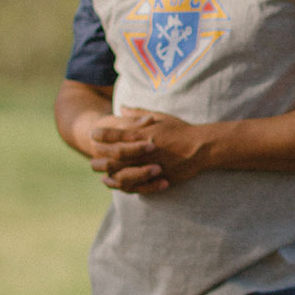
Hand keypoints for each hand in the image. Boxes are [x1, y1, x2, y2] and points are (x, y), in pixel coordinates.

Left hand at [89, 108, 211, 192]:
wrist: (202, 147)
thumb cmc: (182, 130)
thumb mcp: (161, 117)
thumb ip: (139, 114)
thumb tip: (122, 107)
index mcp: (144, 133)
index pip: (115, 134)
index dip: (101, 135)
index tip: (93, 134)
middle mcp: (144, 150)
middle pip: (113, 156)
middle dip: (100, 157)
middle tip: (92, 158)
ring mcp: (150, 166)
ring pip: (121, 173)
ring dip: (107, 174)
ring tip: (101, 174)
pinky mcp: (156, 178)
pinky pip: (135, 186)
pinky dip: (122, 186)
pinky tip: (116, 184)